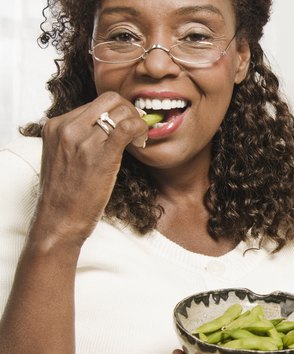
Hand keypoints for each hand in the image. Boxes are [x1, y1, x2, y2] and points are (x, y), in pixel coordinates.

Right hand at [33, 91, 147, 245]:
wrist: (59, 219)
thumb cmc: (66, 192)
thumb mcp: (64, 155)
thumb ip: (80, 136)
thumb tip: (109, 125)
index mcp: (56, 125)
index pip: (96, 102)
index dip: (117, 112)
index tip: (126, 126)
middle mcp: (67, 127)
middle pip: (110, 100)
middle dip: (130, 111)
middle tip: (136, 129)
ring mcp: (82, 139)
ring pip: (122, 110)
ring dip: (137, 122)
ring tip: (138, 140)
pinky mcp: (100, 154)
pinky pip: (128, 126)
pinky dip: (141, 129)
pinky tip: (141, 142)